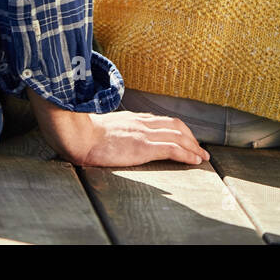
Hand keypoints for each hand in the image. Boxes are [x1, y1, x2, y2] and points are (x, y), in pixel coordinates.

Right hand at [25, 89, 208, 167]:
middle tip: (201, 151)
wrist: (77, 135)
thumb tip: (123, 140)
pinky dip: (186, 154)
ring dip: (194, 147)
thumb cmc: (86, 135)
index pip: (165, 121)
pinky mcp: (142, 146)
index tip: (189, 140)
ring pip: (178, 136)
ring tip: (201, 157)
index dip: (181, 130)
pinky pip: (172, 148)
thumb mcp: (108, 129)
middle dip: (192, 138)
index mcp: (134, 119)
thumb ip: (120, 131)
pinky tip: (193, 161)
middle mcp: (142, 123)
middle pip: (176, 126)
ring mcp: (143, 134)